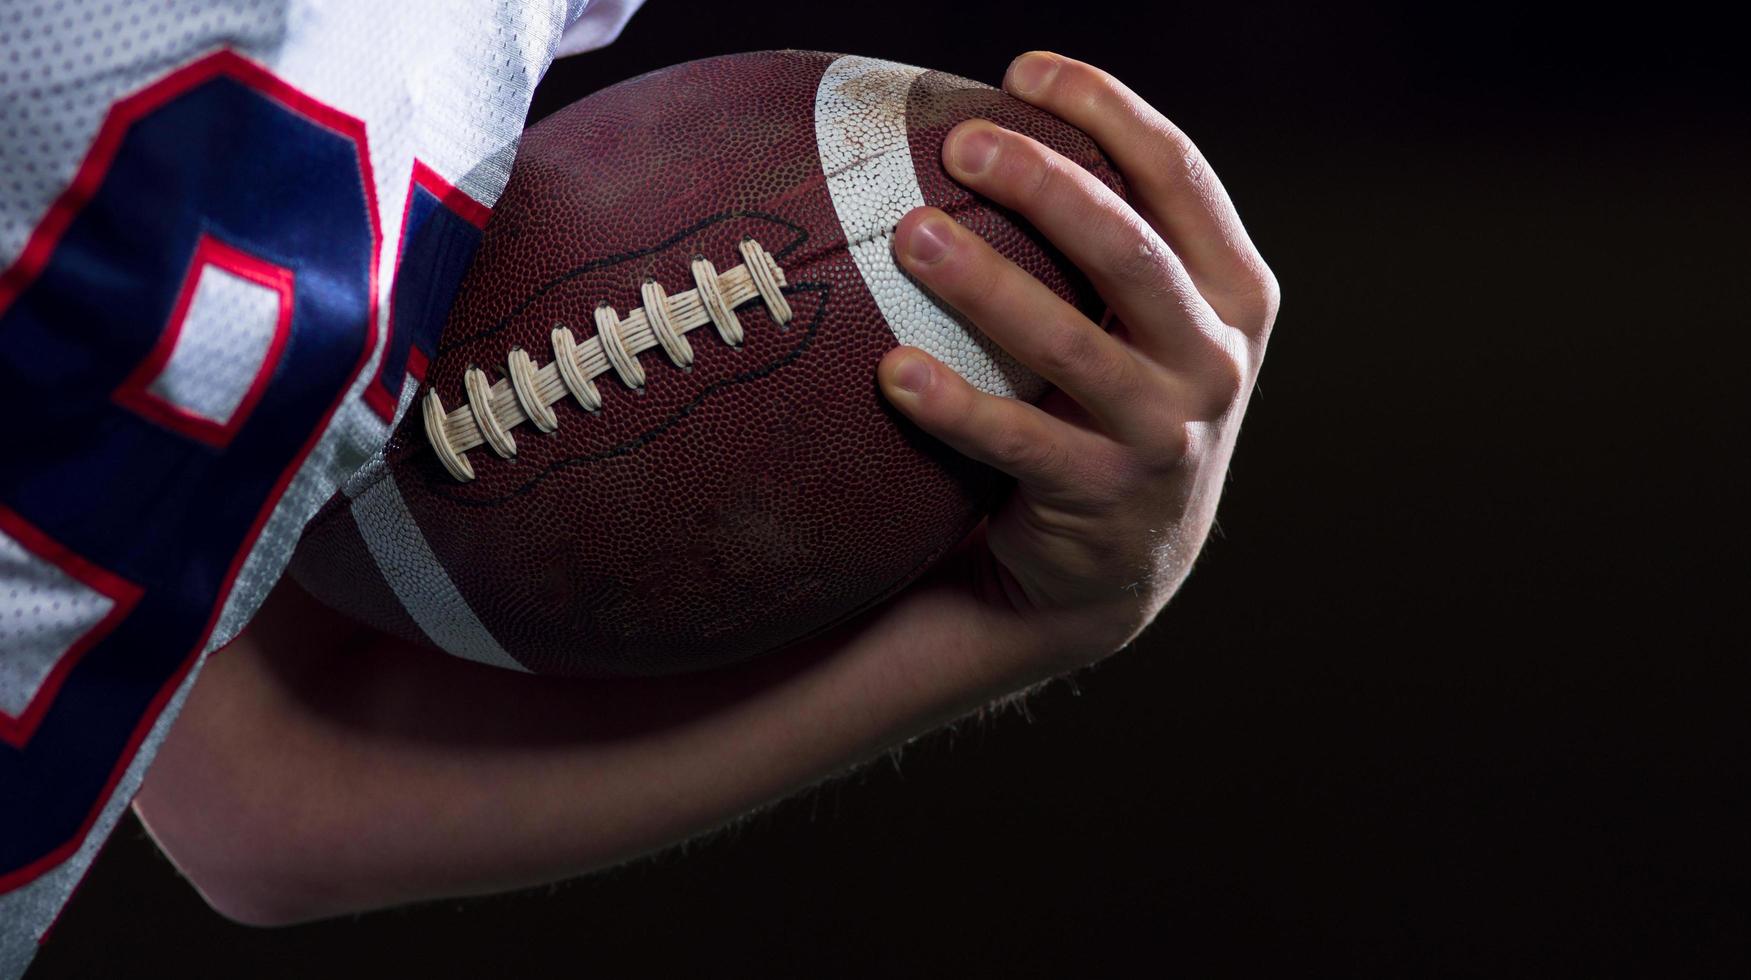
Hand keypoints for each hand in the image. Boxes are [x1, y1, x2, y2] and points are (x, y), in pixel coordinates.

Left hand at [877, 51, 1279, 668]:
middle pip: (1129, 250)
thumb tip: (991, 113)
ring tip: (909, 237)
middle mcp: (1216, 358)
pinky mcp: (1105, 499)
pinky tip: (892, 372)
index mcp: (1233, 290)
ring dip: (986, 285)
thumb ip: (1107, 237)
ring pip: (1072, 346)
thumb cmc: (1113, 401)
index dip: (1105, 109)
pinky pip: (1020, 442)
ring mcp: (1168, 434)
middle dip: (1045, 184)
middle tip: (960, 144)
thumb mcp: (1146, 320)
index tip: (1021, 71)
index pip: (1178, 174)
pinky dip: (956, 405)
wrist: (1121, 563)